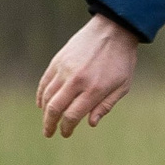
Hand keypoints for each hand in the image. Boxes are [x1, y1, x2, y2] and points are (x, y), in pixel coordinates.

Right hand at [38, 16, 141, 138]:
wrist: (113, 31)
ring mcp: (65, 70)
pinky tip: (42, 104)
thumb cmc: (122, 61)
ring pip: (47, 96)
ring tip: (46, 120)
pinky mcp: (58, 61)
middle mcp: (77, 81)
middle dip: (50, 124)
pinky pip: (45, 82)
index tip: (66, 133)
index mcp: (95, 89)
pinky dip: (41, 95)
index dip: (67, 128)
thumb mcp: (123, 86)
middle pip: (55, 108)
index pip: (73, 115)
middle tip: (49, 133)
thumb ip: (106, 105)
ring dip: (45, 111)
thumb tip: (91, 123)